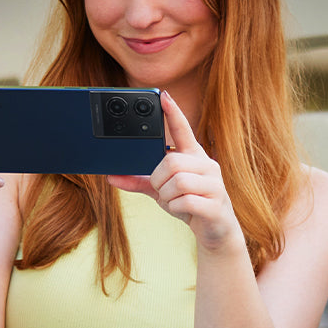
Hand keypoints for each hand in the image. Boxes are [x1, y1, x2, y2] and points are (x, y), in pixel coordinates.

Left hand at [109, 91, 243, 251]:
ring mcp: (214, 184)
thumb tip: (111, 178)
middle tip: (162, 189)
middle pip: (172, 161)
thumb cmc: (188, 203)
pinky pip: (185, 201)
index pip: (183, 130)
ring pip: (178, 181)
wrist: (215, 231)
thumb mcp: (160, 191)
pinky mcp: (216, 204)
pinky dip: (176, 208)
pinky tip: (183, 210)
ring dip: (167, 195)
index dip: (173, 113)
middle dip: (158, 179)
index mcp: (194, 157)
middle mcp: (207, 165)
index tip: (164, 96)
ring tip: (174, 200)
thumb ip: (138, 182)